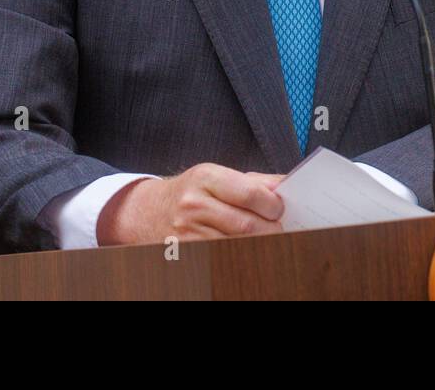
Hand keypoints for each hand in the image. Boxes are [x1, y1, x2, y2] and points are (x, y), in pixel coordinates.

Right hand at [97, 163, 284, 244]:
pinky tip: (246, 250)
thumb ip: (254, 181)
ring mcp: (188, 232)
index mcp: (206, 177)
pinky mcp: (187, 254)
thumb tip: (286, 186)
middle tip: (279, 230)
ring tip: (266, 241)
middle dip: (272, 230)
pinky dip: (241, 257)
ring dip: (259, 246)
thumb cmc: (190, 191)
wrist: (148, 212)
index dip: (274, 205)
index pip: (251, 194)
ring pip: (238, 245)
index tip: (280, 209)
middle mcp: (194, 204)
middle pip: (248, 225)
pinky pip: (224, 259)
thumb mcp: (216, 176)